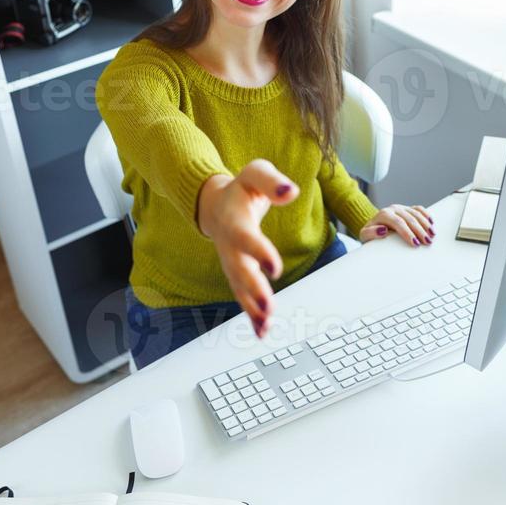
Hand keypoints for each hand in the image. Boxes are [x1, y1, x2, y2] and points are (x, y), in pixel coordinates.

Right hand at [197, 160, 298, 338]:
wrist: (214, 204)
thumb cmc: (242, 188)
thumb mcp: (255, 173)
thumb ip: (272, 181)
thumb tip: (291, 191)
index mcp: (235, 220)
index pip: (246, 237)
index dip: (259, 252)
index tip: (275, 268)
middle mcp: (229, 245)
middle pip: (239, 269)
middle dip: (253, 290)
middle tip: (269, 307)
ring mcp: (230, 262)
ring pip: (239, 288)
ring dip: (251, 308)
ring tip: (266, 326)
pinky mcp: (236, 274)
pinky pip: (242, 296)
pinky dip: (251, 315)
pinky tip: (263, 331)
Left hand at [359, 204, 434, 246]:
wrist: (372, 226)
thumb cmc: (370, 233)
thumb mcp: (364, 235)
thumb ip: (370, 233)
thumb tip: (382, 230)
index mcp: (383, 214)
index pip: (398, 222)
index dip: (407, 233)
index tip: (414, 243)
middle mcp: (393, 209)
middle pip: (409, 218)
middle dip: (419, 231)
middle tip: (427, 242)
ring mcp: (401, 208)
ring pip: (416, 213)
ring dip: (425, 224)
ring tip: (432, 235)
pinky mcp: (408, 209)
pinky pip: (419, 209)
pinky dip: (426, 215)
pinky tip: (432, 223)